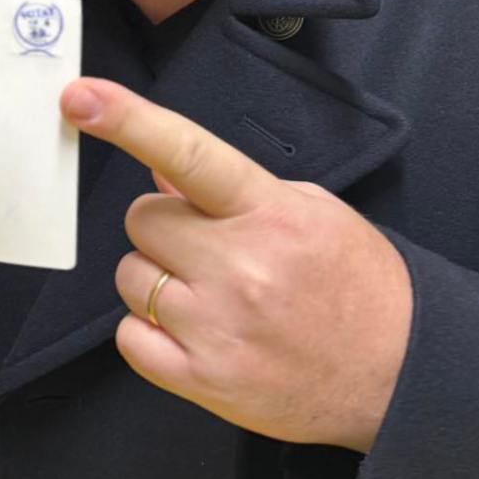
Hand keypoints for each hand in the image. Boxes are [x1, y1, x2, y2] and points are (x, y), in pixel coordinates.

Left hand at [61, 79, 411, 451]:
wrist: (397, 373)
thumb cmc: (355, 284)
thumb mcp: (310, 211)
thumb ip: (233, 189)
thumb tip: (161, 172)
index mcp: (270, 213)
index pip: (187, 153)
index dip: (129, 120)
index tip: (80, 97)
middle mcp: (240, 267)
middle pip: (142, 218)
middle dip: (164, 227)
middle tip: (207, 247)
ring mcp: (217, 327)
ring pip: (131, 276)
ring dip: (156, 277)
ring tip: (210, 294)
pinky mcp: (203, 381)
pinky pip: (130, 338)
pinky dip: (150, 331)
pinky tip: (195, 330)